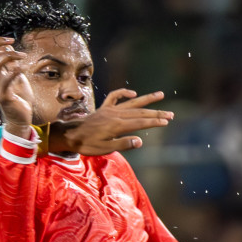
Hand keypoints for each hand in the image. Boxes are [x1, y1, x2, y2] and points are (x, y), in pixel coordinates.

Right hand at [0, 37, 34, 135]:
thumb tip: (9, 46)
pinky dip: (15, 71)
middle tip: (17, 48)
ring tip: (23, 57)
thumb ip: (12, 63)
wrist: (21, 118)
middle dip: (3, 48)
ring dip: (9, 57)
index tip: (11, 39)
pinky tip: (23, 68)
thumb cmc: (20, 98)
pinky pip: (6, 81)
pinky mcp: (5, 96)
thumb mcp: (17, 75)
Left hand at [50, 88, 173, 155]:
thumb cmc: (86, 145)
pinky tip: (133, 93)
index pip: (140, 123)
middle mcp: (115, 115)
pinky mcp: (104, 108)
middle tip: (171, 114)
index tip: (166, 121)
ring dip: (147, 99)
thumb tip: (140, 141)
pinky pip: (115, 96)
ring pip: (132, 103)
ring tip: (160, 95)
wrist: (70, 135)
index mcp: (117, 126)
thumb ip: (123, 144)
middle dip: (156, 113)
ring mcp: (110, 110)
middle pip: (140, 113)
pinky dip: (124, 93)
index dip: (154, 122)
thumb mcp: (105, 149)